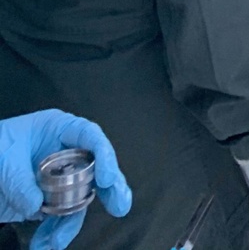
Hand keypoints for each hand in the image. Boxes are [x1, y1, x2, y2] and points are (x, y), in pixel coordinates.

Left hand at [0, 110, 130, 248]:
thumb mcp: (5, 157)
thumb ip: (20, 179)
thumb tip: (37, 204)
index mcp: (57, 129)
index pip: (88, 136)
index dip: (104, 155)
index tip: (108, 178)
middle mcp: (63, 153)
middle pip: (95, 168)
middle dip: (110, 189)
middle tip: (120, 206)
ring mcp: (57, 178)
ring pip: (78, 200)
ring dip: (69, 224)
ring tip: (55, 243)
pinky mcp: (48, 199)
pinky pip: (59, 217)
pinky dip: (52, 233)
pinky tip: (43, 243)